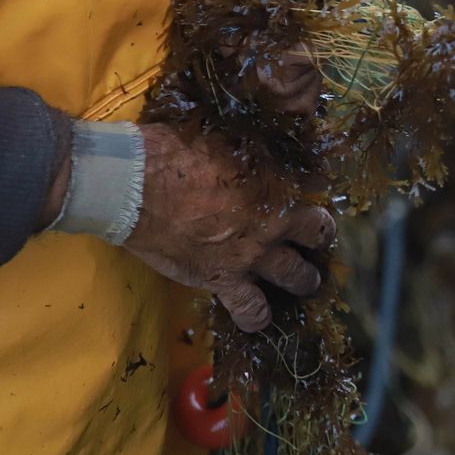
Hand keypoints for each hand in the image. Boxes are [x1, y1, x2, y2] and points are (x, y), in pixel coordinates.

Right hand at [125, 123, 332, 330]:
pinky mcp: (222, 279)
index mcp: (276, 183)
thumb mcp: (226, 135)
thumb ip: (253, 148)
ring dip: (304, 279)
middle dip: (319, 239)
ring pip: (295, 275)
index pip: (315, 189)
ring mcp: (251, 255)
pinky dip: (256, 316)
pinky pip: (249, 308)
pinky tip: (259, 319)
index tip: (312, 196)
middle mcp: (273, 222)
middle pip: (317, 235)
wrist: (135, 185)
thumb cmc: (175, 152)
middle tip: (316, 241)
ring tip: (306, 282)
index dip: (315, 193)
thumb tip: (265, 144)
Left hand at [194, 0, 365, 109]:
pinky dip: (258, 38)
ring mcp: (305, 2)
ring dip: (275, 46)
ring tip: (250, 50)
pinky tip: (241, 42)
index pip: (351, 16)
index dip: (330, 36)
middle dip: (298, 48)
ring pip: (299, 37)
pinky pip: (275, 31)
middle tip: (268, 55)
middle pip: (325, 33)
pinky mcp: (279, 7)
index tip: (300, 49)